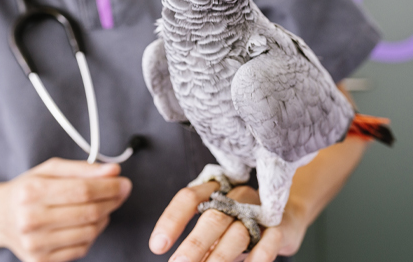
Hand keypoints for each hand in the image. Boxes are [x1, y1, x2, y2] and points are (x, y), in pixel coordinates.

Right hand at [0, 158, 131, 261]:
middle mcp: (30, 220)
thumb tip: (113, 170)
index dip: (109, 186)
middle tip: (121, 192)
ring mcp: (35, 245)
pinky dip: (92, 234)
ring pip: (89, 232)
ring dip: (105, 217)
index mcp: (32, 192)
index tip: (124, 182)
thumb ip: (83, 168)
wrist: (0, 216)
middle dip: (112, 200)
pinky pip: (82, 248)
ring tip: (103, 206)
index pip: (82, 190)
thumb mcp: (51, 169)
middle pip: (88, 212)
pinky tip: (88, 222)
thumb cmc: (29, 189)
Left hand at [149, 182, 306, 261]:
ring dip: (220, 257)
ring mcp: (259, 209)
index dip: (172, 220)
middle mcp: (235, 196)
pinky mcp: (280, 225)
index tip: (157, 245)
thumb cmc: (241, 220)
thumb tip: (180, 261)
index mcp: (215, 190)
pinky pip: (269, 241)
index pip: (189, 198)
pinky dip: (256, 258)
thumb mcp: (218, 226)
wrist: (287, 213)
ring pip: (237, 232)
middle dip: (194, 245)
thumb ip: (201, 241)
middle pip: (212, 217)